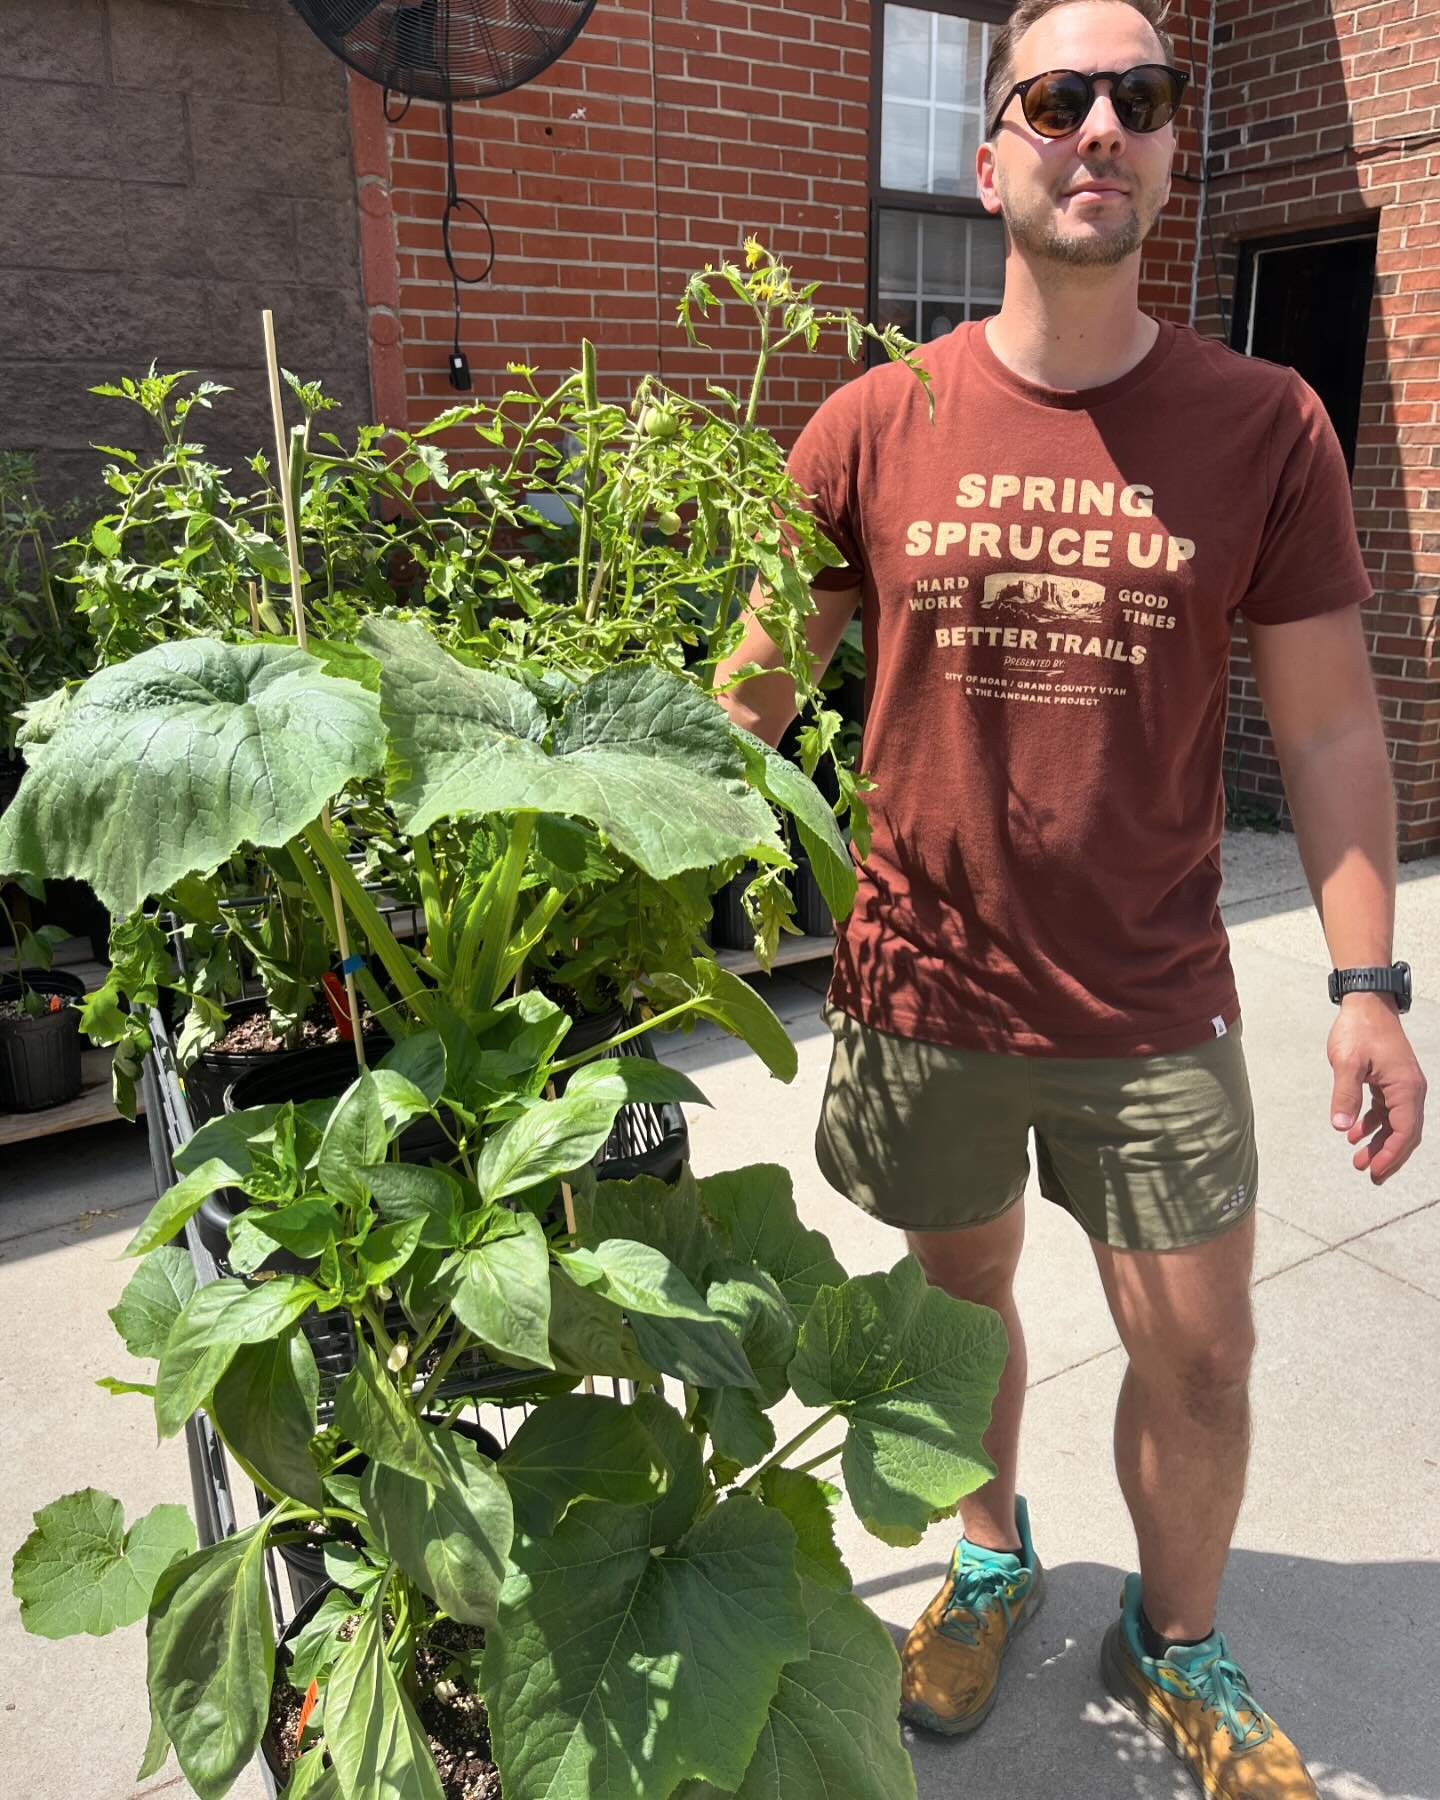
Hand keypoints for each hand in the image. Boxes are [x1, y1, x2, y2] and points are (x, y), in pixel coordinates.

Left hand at [1328, 994, 1426, 1183]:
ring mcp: (1401, 1085)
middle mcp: (1410, 1089)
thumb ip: (1345, 1096)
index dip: (1390, 1155)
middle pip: (1405, 1132)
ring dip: (1379, 1142)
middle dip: (1388, 1156)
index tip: (1374, 1171)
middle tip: (1370, 1175)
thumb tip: (1340, 1126)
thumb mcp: (1346, 1063)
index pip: (1404, 1131)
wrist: (1365, 1003)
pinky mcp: (1391, 1080)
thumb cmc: (1359, 1029)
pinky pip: (1387, 1110)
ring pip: (1396, 1123)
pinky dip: (1373, 1124)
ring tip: (1359, 1160)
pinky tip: (1354, 1134)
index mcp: (1406, 1088)